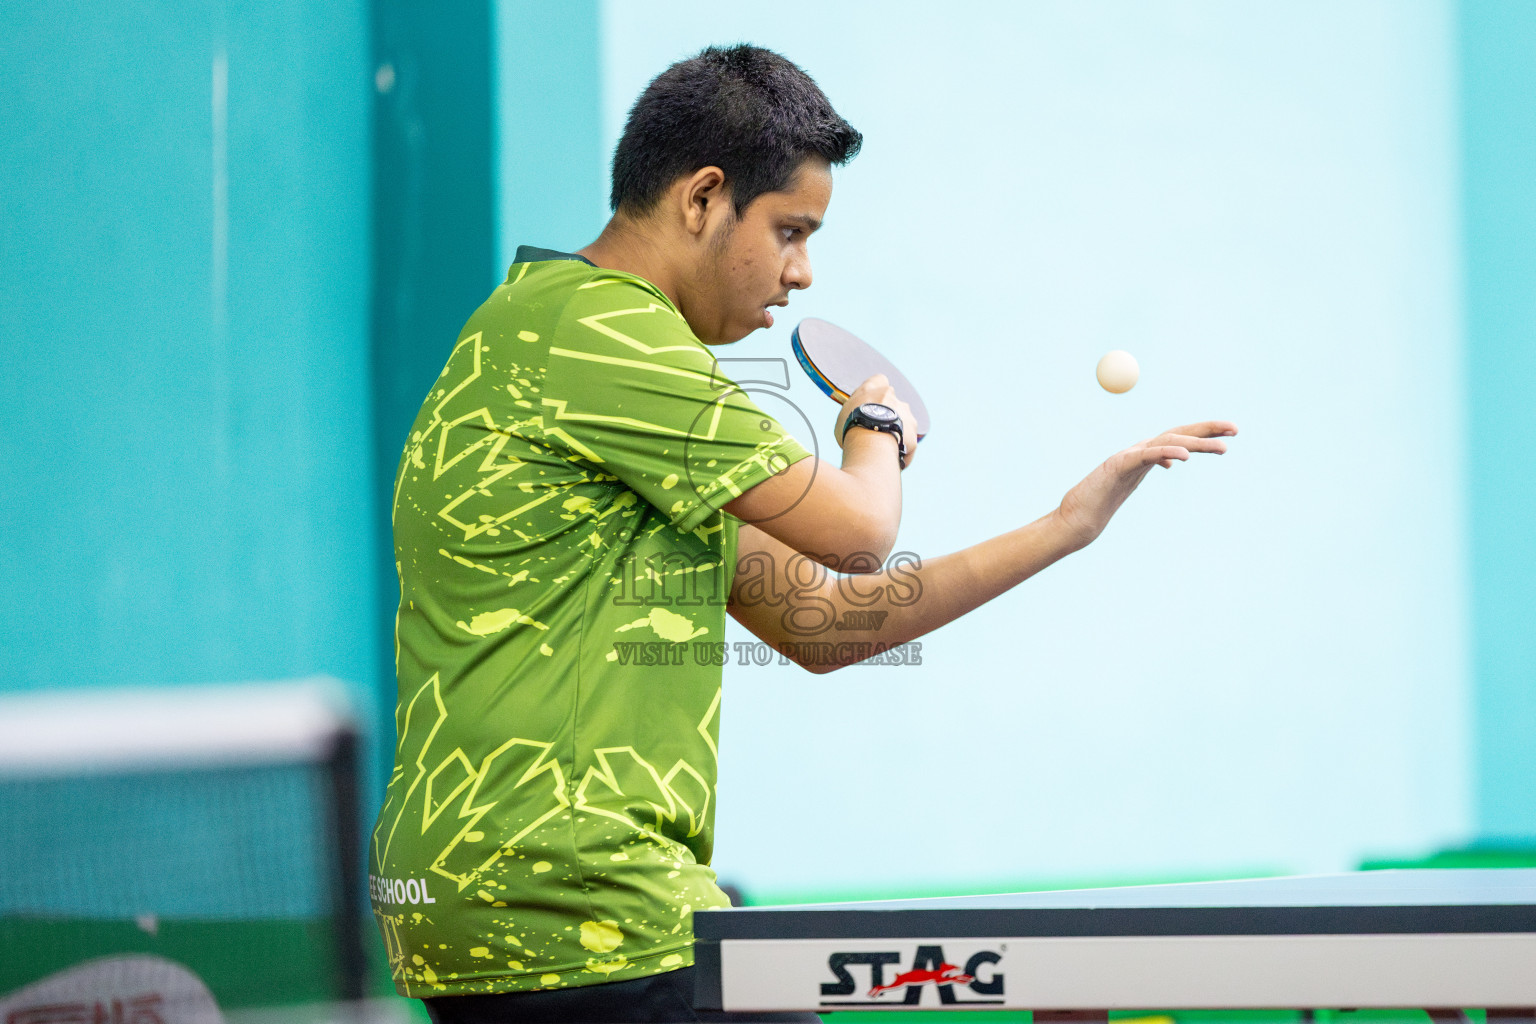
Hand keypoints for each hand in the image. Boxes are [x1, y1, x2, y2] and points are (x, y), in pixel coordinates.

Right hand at [835, 374, 917, 468]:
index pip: (879, 380)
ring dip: (895, 432)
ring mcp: (907, 415)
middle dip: (887, 415)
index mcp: (875, 388)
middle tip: (874, 430)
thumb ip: (855, 411)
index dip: (876, 391)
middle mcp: (893, 397)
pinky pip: (907, 445)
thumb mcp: (845, 413)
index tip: (870, 403)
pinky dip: (901, 452)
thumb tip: (855, 417)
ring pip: (903, 423)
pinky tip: (890, 461)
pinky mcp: (914, 434)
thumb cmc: (852, 427)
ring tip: (882, 449)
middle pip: (893, 403)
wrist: (870, 441)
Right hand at [1054, 420, 1237, 548]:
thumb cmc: (1099, 502)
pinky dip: (1166, 452)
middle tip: (1235, 429)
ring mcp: (1128, 457)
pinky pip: (1146, 455)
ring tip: (1222, 448)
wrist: (1077, 519)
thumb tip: (1171, 462)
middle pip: (1178, 434)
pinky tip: (1186, 456)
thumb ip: (1150, 468)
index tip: (1230, 433)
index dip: (1204, 432)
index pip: (1179, 438)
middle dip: (1207, 429)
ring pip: (1167, 442)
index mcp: (1144, 456)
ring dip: (1196, 444)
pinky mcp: (1117, 466)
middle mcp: (1138, 451)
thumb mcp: (1132, 483)